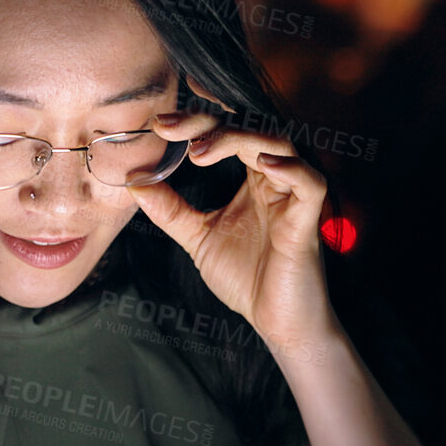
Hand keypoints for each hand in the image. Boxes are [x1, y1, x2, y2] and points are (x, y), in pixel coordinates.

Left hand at [130, 77, 339, 355]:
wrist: (277, 322)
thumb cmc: (247, 278)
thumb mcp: (197, 237)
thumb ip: (170, 210)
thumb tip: (135, 182)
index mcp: (253, 179)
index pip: (228, 133)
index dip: (196, 122)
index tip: (159, 125)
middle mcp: (275, 180)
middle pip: (251, 128)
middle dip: (210, 123)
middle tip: (170, 128)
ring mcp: (293, 198)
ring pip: (280, 145)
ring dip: (240, 140)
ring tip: (200, 152)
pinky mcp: (307, 221)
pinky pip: (310, 183)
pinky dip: (290, 169)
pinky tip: (262, 165)